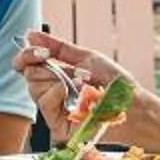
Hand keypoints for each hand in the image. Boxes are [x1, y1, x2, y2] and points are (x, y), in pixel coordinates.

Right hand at [15, 30, 159, 145]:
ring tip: (80, 83)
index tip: (39, 50)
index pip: (27, 65)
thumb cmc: (115, 84)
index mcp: (56, 75)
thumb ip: (57, 47)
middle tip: (66, 68)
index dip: (27, 55)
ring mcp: (54, 109)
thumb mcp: (86, 58)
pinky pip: (45, 102)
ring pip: (34, 87)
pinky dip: (60, 92)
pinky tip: (77, 94)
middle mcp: (52, 93)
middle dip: (44, 66)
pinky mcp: (57, 124)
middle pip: (28, 74)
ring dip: (57, 78)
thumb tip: (31, 34)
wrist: (132, 105)